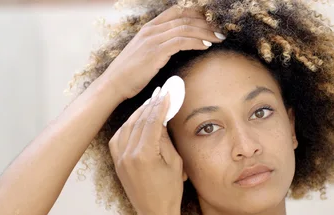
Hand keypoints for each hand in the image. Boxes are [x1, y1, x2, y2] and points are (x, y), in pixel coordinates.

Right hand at [100, 5, 225, 101]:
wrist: (114, 84)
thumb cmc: (129, 74)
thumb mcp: (144, 54)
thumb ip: (159, 47)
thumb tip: (176, 49)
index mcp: (149, 28)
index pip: (176, 11)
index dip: (196, 13)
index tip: (210, 21)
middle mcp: (151, 30)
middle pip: (185, 18)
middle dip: (206, 23)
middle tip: (220, 31)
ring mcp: (153, 39)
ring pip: (185, 28)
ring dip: (205, 33)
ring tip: (218, 39)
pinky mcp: (155, 52)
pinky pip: (181, 41)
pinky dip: (196, 42)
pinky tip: (206, 47)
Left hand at [109, 87, 184, 214]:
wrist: (155, 214)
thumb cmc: (170, 191)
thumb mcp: (175, 163)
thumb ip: (164, 139)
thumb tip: (160, 119)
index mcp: (144, 155)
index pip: (152, 121)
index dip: (160, 105)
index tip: (167, 94)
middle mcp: (127, 155)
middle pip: (138, 121)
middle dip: (150, 106)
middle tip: (160, 94)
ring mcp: (119, 159)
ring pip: (126, 127)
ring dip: (138, 114)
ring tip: (150, 104)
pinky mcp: (116, 162)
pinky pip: (118, 137)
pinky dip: (127, 126)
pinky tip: (136, 121)